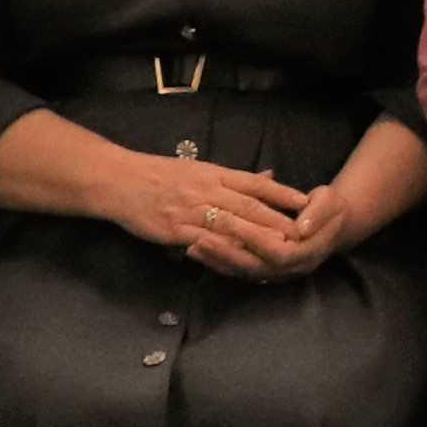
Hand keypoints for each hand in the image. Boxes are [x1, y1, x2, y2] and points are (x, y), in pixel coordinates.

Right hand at [108, 154, 309, 277]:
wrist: (122, 181)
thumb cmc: (160, 174)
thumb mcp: (200, 169)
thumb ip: (234, 177)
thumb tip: (267, 175)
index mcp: (214, 174)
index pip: (255, 183)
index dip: (281, 192)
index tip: (305, 200)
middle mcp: (207, 190)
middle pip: (249, 206)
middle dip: (277, 219)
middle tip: (303, 230)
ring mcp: (192, 210)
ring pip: (231, 224)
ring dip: (257, 236)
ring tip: (281, 246)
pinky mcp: (176, 230)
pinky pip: (204, 241)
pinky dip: (224, 249)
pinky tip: (240, 258)